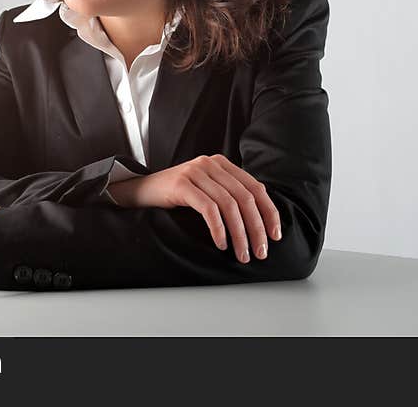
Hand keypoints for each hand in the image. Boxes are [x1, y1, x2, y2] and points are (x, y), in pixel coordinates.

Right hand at [107, 154, 281, 263]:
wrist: (142, 190)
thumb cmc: (177, 195)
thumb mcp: (206, 189)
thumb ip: (228, 195)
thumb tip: (259, 223)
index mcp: (222, 164)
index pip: (255, 188)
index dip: (269, 213)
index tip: (275, 235)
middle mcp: (211, 164)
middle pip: (245, 197)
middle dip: (257, 227)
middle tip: (260, 251)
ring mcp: (196, 172)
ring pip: (229, 205)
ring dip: (239, 233)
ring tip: (242, 253)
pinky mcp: (182, 184)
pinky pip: (208, 208)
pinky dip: (218, 228)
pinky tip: (221, 243)